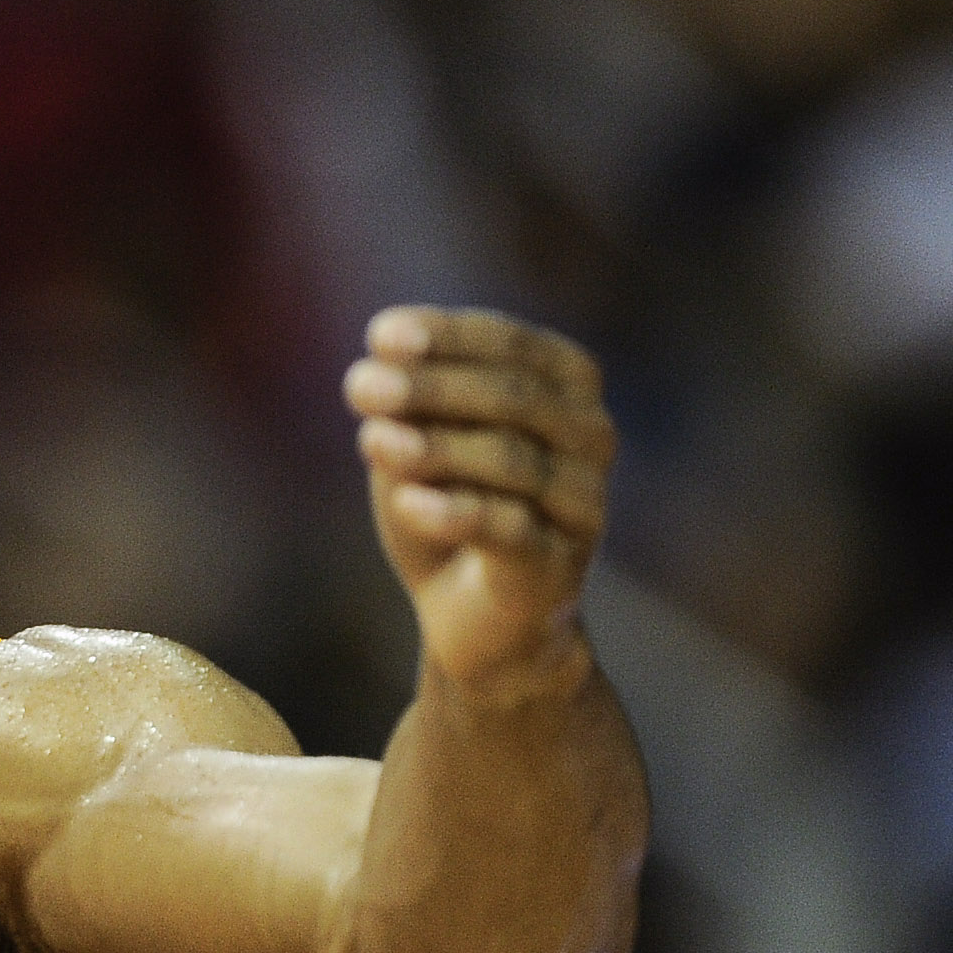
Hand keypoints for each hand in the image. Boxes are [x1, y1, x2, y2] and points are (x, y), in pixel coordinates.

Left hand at [343, 306, 613, 701]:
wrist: (469, 616)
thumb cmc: (446, 505)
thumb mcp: (418, 441)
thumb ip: (405, 406)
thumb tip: (373, 369)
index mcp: (569, 386)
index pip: (512, 344)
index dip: (447, 336)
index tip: (379, 336)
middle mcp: (592, 436)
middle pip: (515, 397)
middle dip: (432, 387)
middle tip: (359, 387)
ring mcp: (584, 503)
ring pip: (512, 460)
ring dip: (436, 446)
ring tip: (371, 440)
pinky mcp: (559, 566)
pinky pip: (509, 529)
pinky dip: (454, 512)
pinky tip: (406, 502)